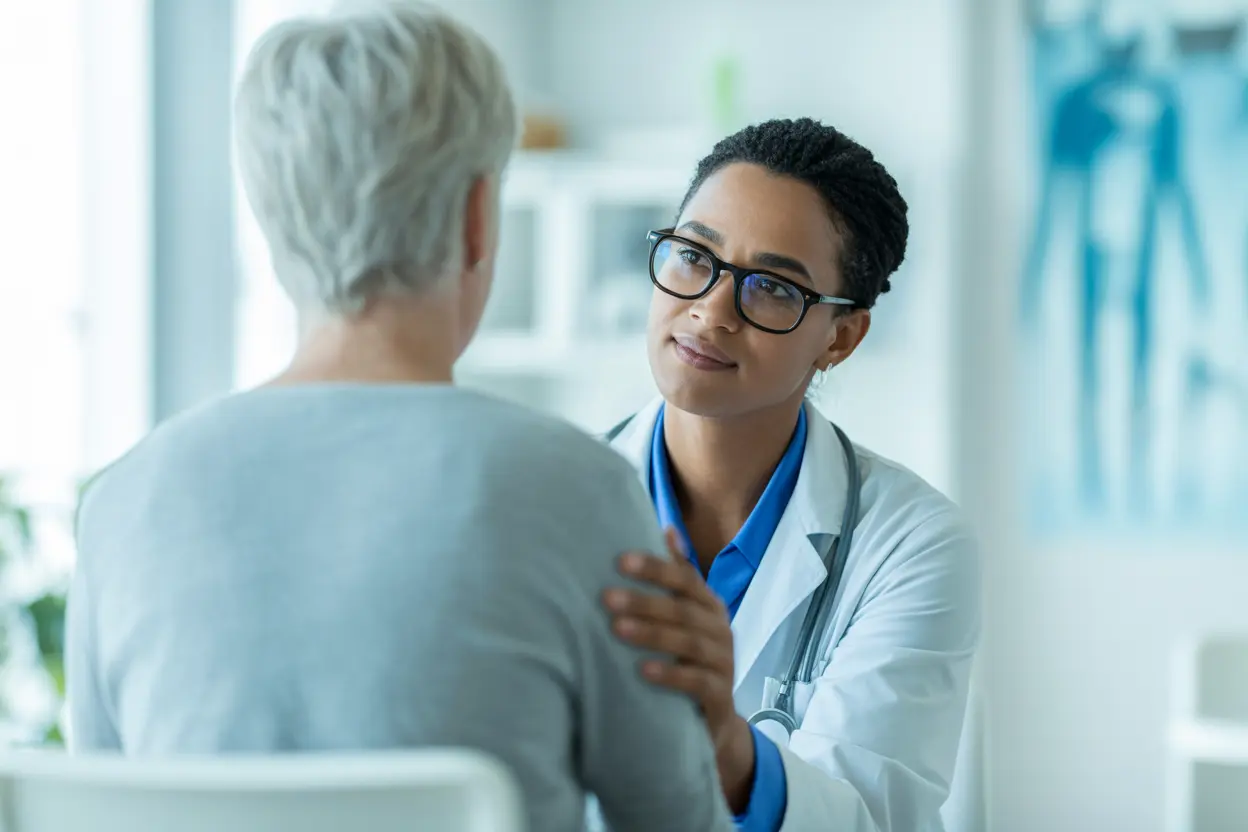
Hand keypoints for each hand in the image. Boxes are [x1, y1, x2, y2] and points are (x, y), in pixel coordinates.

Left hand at [602, 528, 756, 812]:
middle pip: (683, 610)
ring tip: (617, 629)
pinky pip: (698, 682)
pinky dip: (671, 675)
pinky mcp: (720, 696)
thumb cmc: (689, 658)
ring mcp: (724, 663)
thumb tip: (666, 528)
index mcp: (709, 606)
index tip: (621, 561)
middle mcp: (720, 630)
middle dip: (644, 602)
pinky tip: (643, 670)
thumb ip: (677, 576)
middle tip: (606, 597)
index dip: (656, 569)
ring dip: (652, 635)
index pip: (685, 579)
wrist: (712, 719)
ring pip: (689, 644)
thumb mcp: (684, 617)